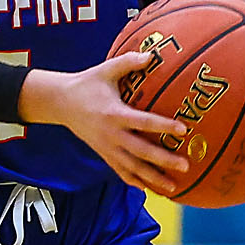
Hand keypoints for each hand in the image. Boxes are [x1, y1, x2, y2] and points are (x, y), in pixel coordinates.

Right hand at [19, 53, 190, 196]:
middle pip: (141, 151)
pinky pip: (119, 170)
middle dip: (163, 160)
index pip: (143, 122)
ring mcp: (106, 147)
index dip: (163, 126)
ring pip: (132, 167)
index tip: (184, 130)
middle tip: (185, 166)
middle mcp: (112, 134)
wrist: (59, 102)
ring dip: (153, 178)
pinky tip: (148, 189)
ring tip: (173, 188)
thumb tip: (151, 55)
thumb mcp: (105, 70)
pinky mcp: (102, 153)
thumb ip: (128, 62)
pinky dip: (133, 181)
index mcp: (115, 113)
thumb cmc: (86, 83)